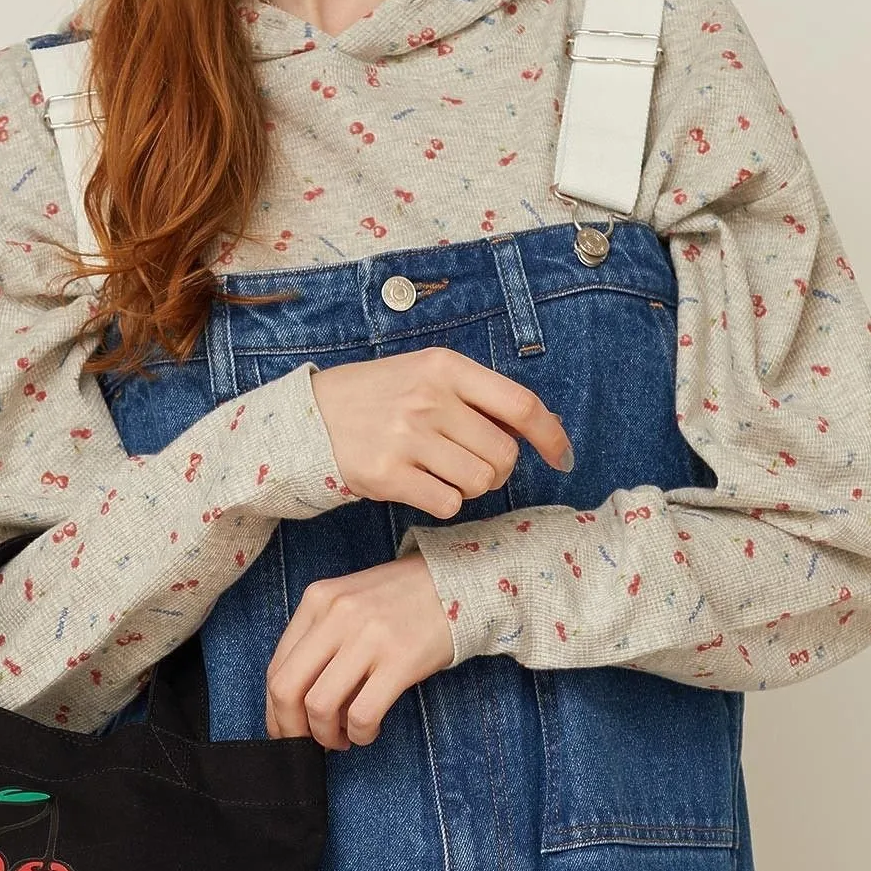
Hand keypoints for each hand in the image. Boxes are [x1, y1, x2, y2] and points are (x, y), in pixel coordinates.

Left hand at [264, 550, 453, 748]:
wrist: (460, 580)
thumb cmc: (402, 599)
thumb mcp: (350, 603)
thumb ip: (320, 640)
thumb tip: (299, 702)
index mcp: (317, 600)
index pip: (276, 667)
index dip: (275, 710)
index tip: (286, 729)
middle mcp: (336, 615)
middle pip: (286, 688)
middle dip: (290, 729)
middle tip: (306, 744)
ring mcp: (368, 637)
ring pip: (319, 706)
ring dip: (325, 736)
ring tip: (341, 738)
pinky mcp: (400, 659)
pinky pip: (362, 714)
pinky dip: (358, 734)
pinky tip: (366, 731)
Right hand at [310, 345, 572, 515]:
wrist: (309, 418)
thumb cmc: (376, 398)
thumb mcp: (426, 376)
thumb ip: (478, 397)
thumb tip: (543, 425)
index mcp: (446, 368)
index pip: (520, 405)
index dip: (550, 435)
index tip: (561, 457)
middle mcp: (429, 399)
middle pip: (503, 454)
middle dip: (499, 471)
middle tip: (474, 467)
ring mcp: (407, 437)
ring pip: (479, 482)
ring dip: (471, 488)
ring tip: (445, 475)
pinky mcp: (387, 474)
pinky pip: (447, 503)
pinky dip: (444, 502)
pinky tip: (423, 488)